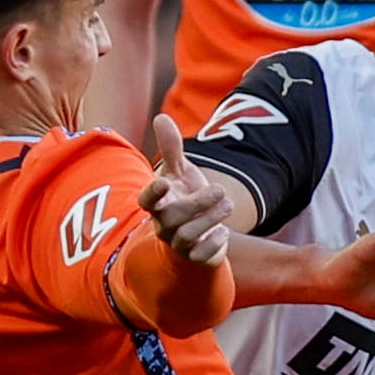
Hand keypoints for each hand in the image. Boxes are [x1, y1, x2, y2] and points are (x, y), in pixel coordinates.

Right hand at [139, 116, 230, 267]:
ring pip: (188, 235)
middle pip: (172, 217)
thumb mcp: (180, 172)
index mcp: (158, 204)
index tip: (163, 181)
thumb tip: (161, 117)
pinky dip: (214, 243)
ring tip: (228, 204)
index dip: (153, 192)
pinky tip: (224, 231)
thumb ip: (171, 148)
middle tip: (220, 190)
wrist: (199, 232)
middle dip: (198, 203)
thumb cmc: (185, 198)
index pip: (147, 200)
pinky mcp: (196, 257)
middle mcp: (164, 225)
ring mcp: (179, 243)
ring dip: (210, 218)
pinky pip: (202, 256)